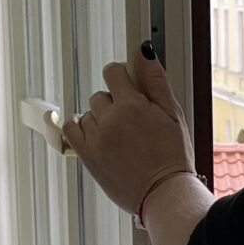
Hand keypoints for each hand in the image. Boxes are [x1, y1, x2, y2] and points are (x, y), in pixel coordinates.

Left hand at [62, 54, 194, 219]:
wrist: (163, 194)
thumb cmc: (172, 157)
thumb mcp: (172, 114)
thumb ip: (155, 81)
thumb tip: (143, 51)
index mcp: (132, 105)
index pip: (113, 72)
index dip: (122, 79)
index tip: (129, 90)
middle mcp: (110, 119)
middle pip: (100, 95)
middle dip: (114, 104)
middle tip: (132, 124)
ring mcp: (96, 138)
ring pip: (88, 114)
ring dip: (100, 120)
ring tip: (119, 138)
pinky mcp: (86, 156)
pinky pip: (71, 129)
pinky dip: (80, 129)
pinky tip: (96, 136)